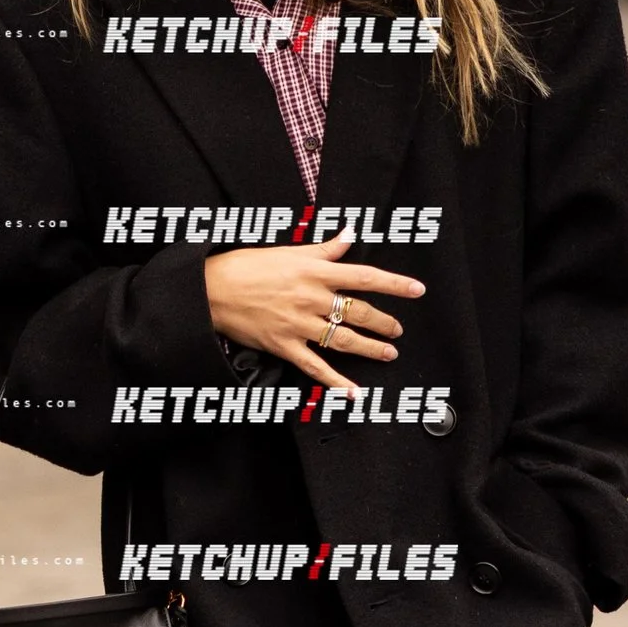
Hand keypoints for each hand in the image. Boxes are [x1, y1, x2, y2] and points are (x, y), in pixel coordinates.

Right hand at [202, 232, 423, 392]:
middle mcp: (311, 298)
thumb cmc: (246, 266)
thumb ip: (324, 248)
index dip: (394, 284)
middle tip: (398, 330)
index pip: (364, 277)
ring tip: (388, 353)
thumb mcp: (288, 249)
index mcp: (314, 271)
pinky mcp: (284, 345)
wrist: (210, 289)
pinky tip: (353, 392)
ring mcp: (298, 324)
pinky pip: (315, 367)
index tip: (417, 291)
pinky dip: (336, 382)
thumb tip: (350, 234)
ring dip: (370, 348)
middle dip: (384, 322)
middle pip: (359, 312)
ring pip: (344, 340)